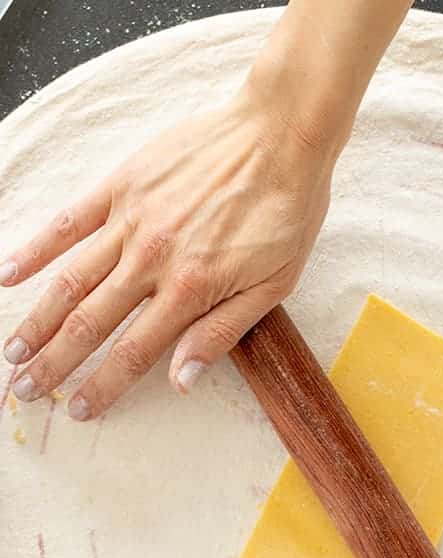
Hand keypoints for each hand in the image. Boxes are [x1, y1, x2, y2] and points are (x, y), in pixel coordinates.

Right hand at [1, 80, 334, 419]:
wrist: (280, 134)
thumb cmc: (285, 213)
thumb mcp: (272, 287)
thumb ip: (221, 334)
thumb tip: (181, 382)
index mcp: (189, 291)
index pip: (133, 353)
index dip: (102, 385)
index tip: (79, 408)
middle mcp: (151, 260)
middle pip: (89, 323)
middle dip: (53, 363)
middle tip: (25, 390)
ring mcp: (131, 220)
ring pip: (70, 279)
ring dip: (37, 319)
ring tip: (12, 350)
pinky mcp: (122, 184)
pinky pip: (69, 221)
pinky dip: (35, 248)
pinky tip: (9, 274)